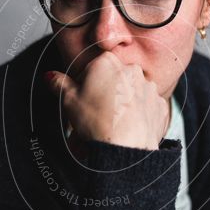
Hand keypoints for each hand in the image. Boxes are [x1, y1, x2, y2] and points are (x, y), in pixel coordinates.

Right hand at [44, 52, 169, 150]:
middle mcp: (131, 70)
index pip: (91, 67)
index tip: (82, 98)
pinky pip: (145, 107)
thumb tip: (50, 76)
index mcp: (107, 63)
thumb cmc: (97, 122)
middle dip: (104, 93)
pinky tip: (126, 127)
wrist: (126, 147)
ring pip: (130, 92)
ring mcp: (148, 87)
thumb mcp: (68, 101)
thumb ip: (59, 84)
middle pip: (112, 79)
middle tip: (94, 113)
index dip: (84, 84)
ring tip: (111, 123)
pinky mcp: (159, 104)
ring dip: (121, 103)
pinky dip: (136, 115)